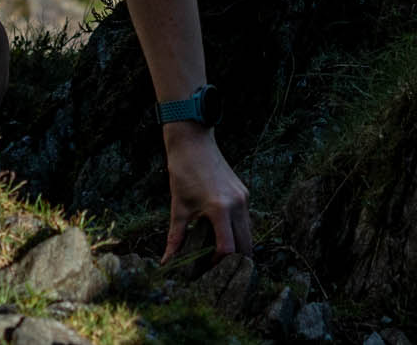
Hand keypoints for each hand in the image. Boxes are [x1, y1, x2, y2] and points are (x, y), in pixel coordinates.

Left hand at [160, 124, 251, 263]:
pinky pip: (246, 221)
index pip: (227, 247)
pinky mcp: (244, 193)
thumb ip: (175, 238)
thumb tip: (166, 262)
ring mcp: (243, 198)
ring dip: (240, 248)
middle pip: (245, 246)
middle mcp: (237, 204)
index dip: (218, 264)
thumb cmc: (183, 172)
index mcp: (219, 208)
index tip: (207, 270)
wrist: (194, 142)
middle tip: (220, 273)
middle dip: (235, 263)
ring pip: (249, 234)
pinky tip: (226, 238)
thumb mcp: (178, 207)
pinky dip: (239, 233)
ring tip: (223, 259)